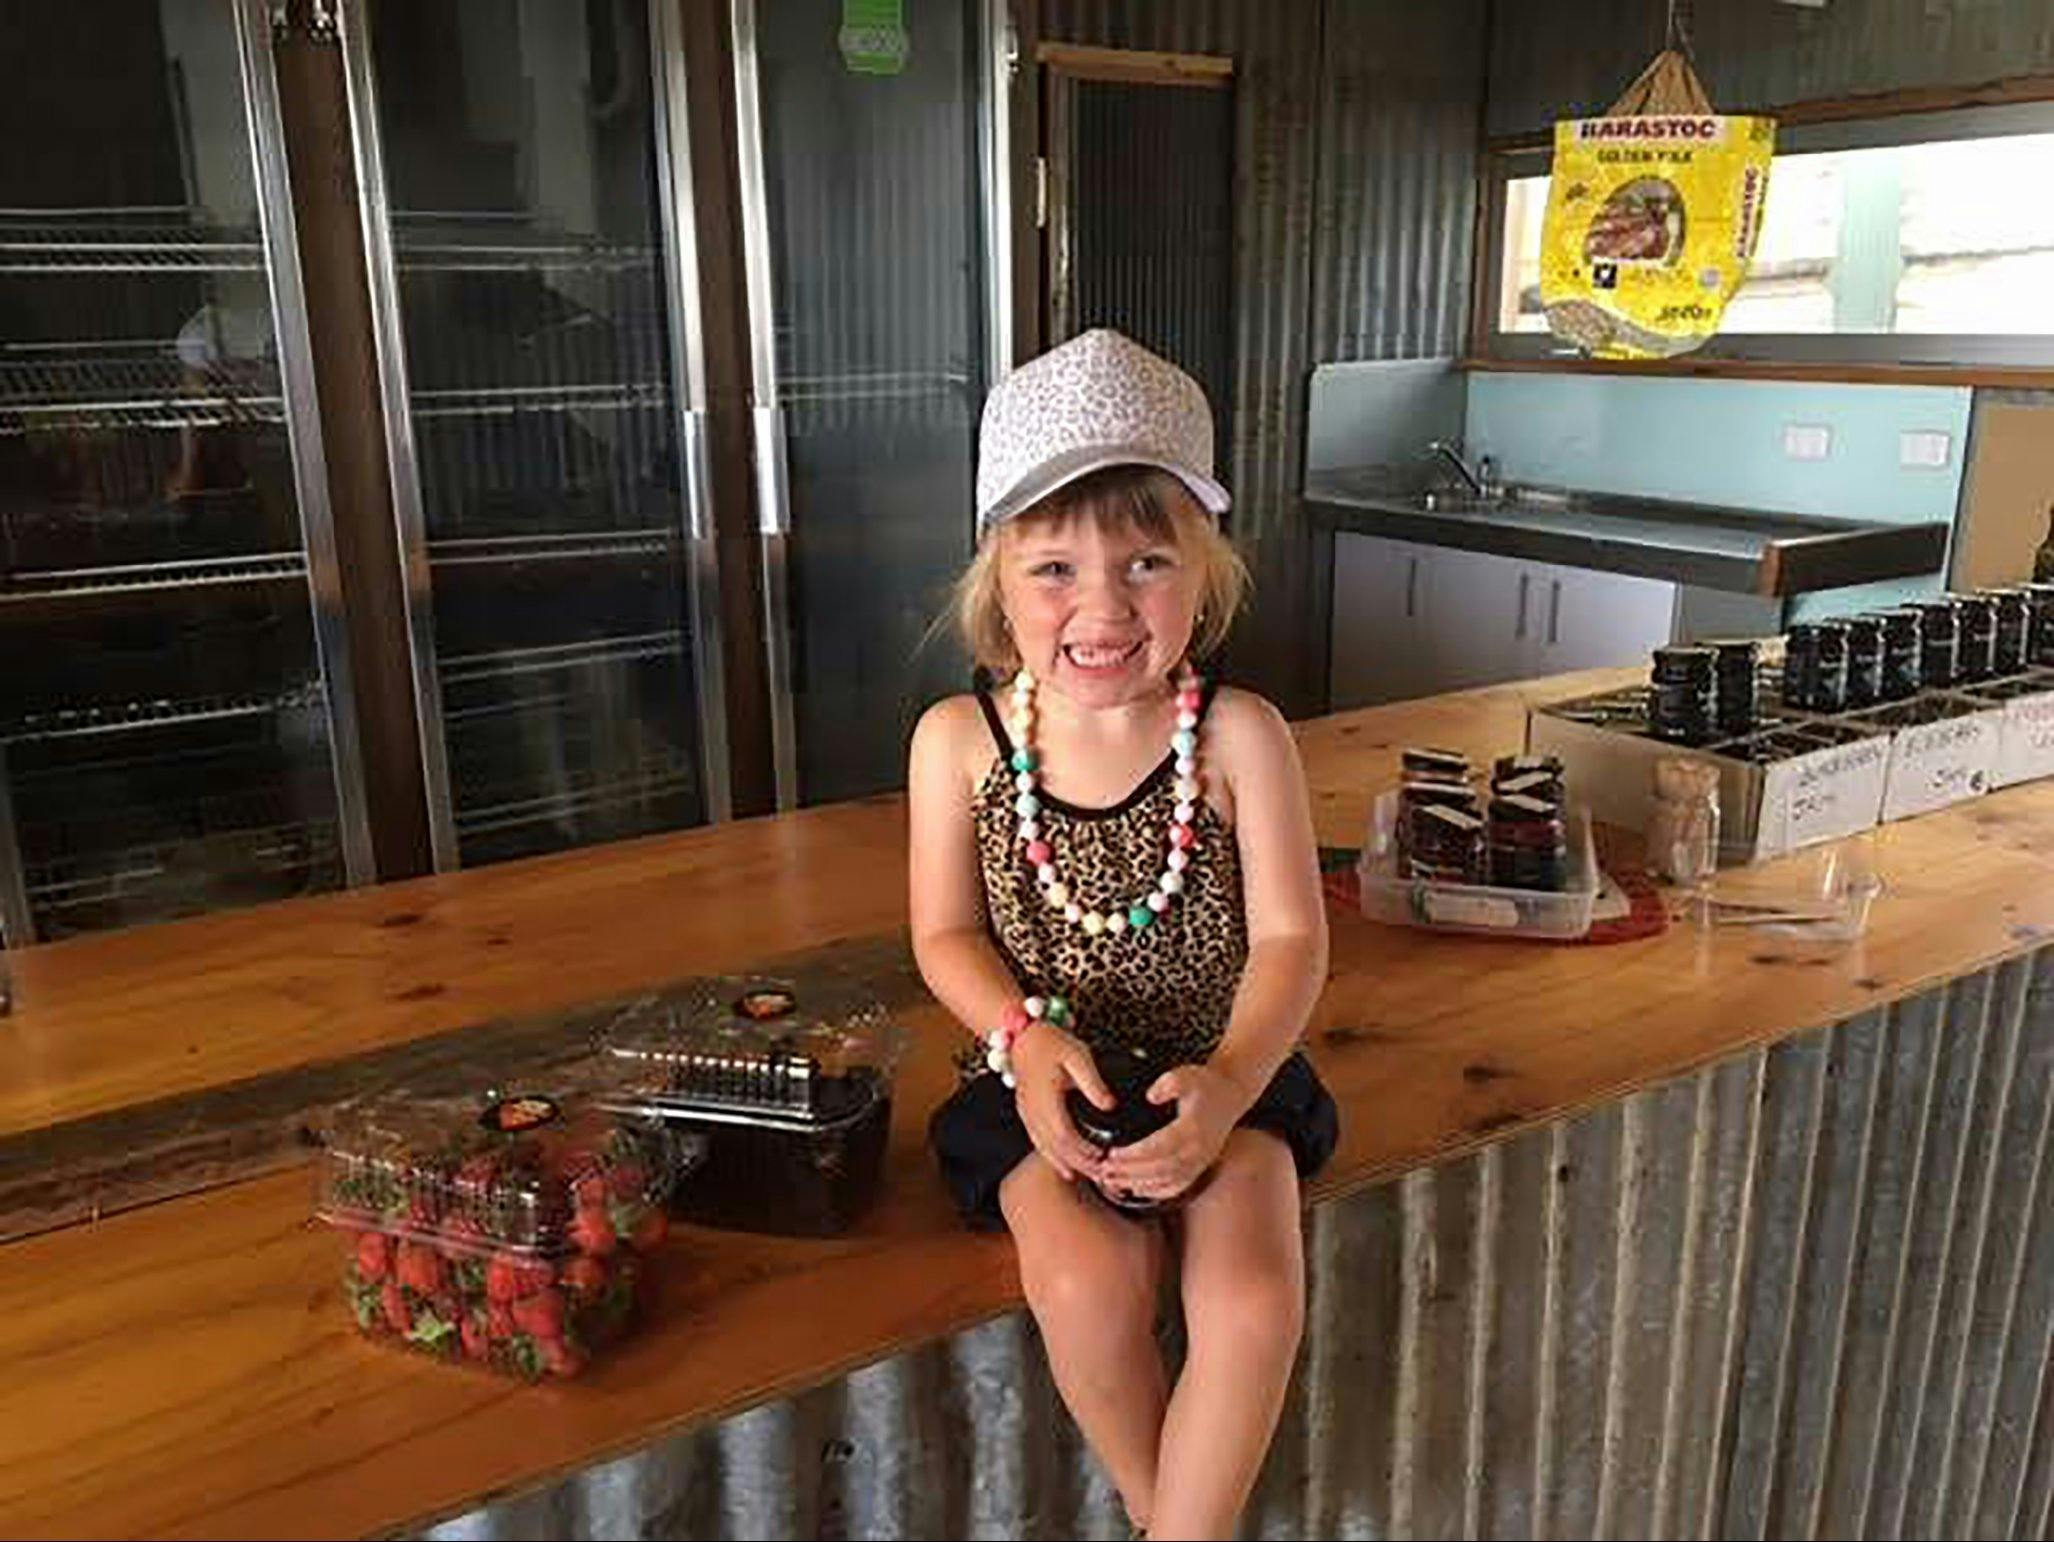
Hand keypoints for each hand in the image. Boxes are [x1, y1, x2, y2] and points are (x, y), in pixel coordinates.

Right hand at [1009, 1021, 1113, 1182]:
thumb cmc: (1050, 1041)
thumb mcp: (1079, 1056)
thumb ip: (1093, 1083)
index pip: (1065, 1135)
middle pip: (1055, 1148)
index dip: (1084, 1151)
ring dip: (1066, 1164)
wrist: (1022, 1035)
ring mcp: (1026, 1113)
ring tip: (1088, 1174)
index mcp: (1046, 1098)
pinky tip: (1065, 1165)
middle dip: (1079, 1164)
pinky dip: (1053, 1157)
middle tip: (1102, 1174)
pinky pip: (1038, 1142)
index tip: (1103, 1158)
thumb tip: (1110, 1106)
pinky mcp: (1025, 1112)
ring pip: (1045, 1148)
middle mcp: (1033, 1111)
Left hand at [1097, 1062, 1254, 1202]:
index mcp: (1192, 1129)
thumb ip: (1169, 1083)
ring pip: (1167, 1182)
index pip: (1159, 1147)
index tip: (1110, 1154)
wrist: (1230, 1095)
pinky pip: (1177, 1186)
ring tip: (1110, 1181)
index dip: (1134, 1154)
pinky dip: (1155, 1191)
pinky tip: (1135, 1188)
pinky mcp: (1199, 1167)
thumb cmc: (1204, 1083)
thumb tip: (1152, 1095)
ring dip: (1137, 1184)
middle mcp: (1198, 1150)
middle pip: (1160, 1169)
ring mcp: (1200, 1162)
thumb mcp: (1186, 1074)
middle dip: (1129, 1172)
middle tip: (1103, 1171)